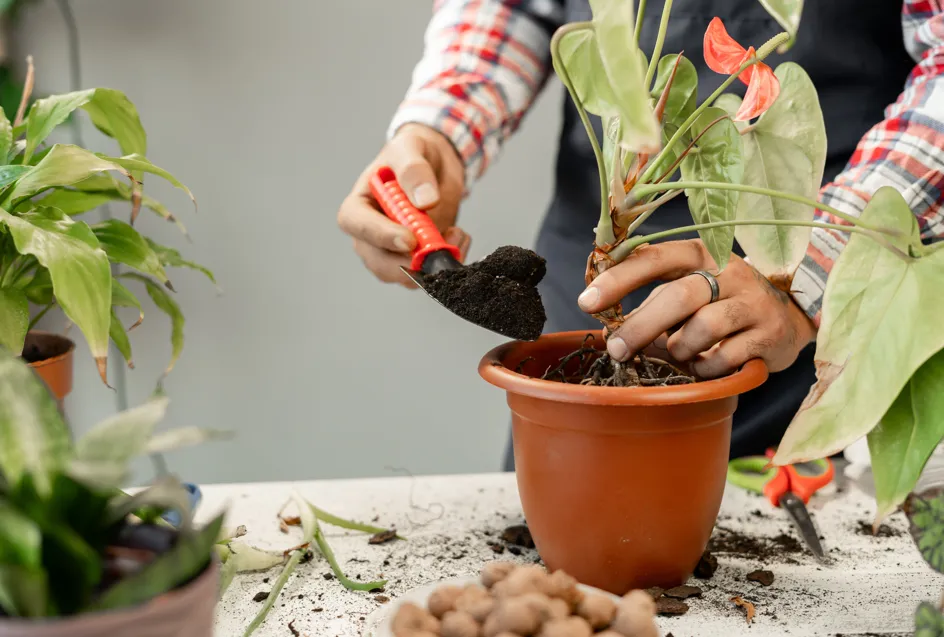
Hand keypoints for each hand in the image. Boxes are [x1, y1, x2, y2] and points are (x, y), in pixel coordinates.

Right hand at [337, 123, 469, 286]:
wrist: (435, 165)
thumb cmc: (413, 154)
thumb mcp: (411, 149)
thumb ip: (414, 171)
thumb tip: (425, 201)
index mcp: (358, 206)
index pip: (359, 227)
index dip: (382, 236)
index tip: (410, 239)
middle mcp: (370, 236)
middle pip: (380, 263)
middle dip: (411, 262)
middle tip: (440, 246)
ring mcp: (392, 252)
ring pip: (405, 276)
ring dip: (433, 264)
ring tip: (456, 235)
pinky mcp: (415, 260)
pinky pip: (428, 274)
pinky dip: (447, 262)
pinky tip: (458, 239)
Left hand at [577, 240, 816, 378]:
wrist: (788, 316)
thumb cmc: (721, 303)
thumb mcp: (689, 289)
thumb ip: (653, 301)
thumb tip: (610, 328)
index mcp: (700, 253)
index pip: (654, 258)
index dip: (619, 279)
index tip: (587, 302)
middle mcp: (729, 271)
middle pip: (678, 296)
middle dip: (640, 326)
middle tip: (615, 349)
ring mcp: (752, 301)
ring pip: (702, 328)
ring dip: (678, 348)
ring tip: (677, 353)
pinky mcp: (768, 333)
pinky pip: (723, 357)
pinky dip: (704, 367)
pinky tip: (703, 366)